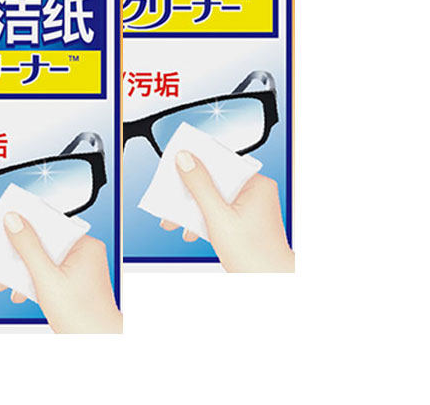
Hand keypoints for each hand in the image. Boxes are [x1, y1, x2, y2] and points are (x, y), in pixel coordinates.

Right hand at [0, 212, 121, 332]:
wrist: (98, 345)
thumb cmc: (82, 317)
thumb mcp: (46, 278)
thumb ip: (28, 247)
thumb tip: (13, 220)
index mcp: (84, 245)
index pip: (50, 223)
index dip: (26, 223)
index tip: (5, 224)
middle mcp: (84, 253)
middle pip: (44, 241)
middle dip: (19, 253)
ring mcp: (79, 268)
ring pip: (44, 258)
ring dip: (23, 269)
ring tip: (3, 281)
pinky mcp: (73, 282)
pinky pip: (48, 271)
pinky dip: (33, 279)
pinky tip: (19, 291)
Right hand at [161, 150, 294, 272]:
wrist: (272, 284)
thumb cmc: (255, 257)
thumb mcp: (218, 218)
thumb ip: (200, 186)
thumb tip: (185, 159)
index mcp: (256, 184)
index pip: (221, 161)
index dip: (196, 162)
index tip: (174, 164)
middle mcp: (255, 191)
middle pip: (215, 179)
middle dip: (190, 190)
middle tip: (171, 195)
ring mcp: (251, 205)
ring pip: (214, 195)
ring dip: (194, 207)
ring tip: (175, 219)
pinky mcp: (244, 219)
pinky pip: (219, 208)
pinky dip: (203, 217)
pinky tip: (190, 229)